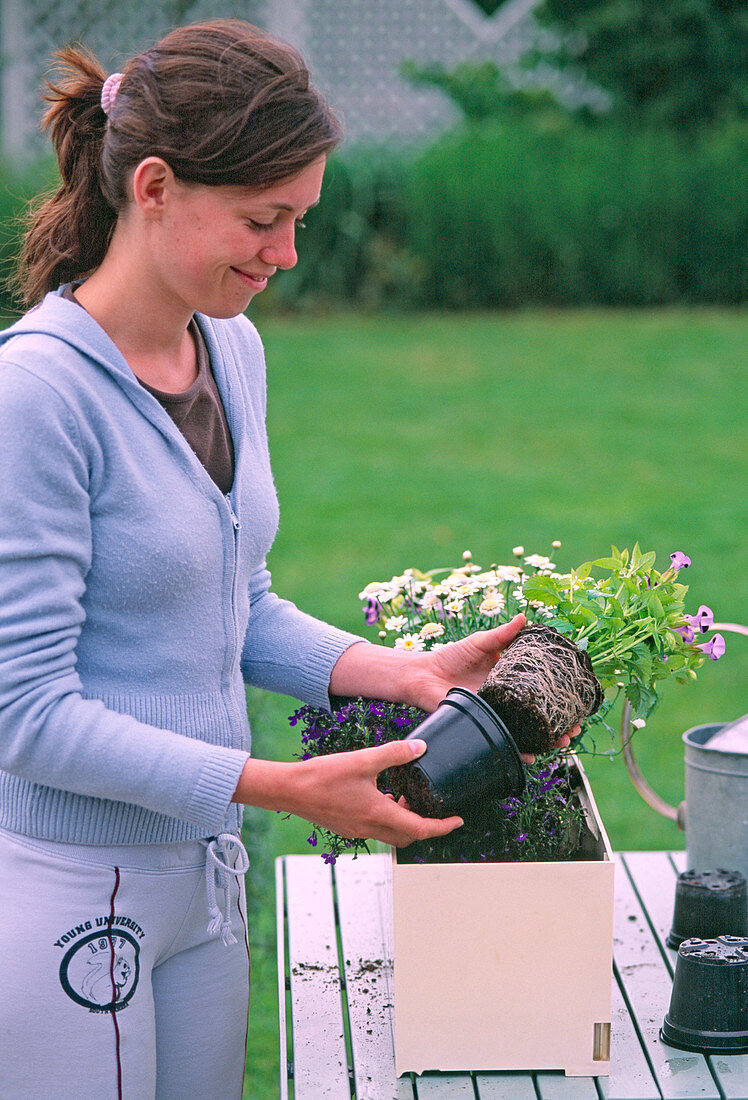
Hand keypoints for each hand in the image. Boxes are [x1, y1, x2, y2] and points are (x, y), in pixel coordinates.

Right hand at [235, 739, 462, 846]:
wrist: (288, 790)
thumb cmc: (323, 777)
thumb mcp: (363, 760)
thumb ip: (394, 754)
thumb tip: (420, 748)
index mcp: (379, 815)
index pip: (421, 829)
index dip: (443, 826)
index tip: (458, 820)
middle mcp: (370, 828)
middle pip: (408, 836)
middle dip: (425, 824)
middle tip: (432, 804)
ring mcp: (357, 830)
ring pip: (392, 834)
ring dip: (405, 820)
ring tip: (408, 795)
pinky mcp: (347, 826)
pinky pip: (376, 828)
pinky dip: (387, 817)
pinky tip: (382, 795)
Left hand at [404, 615, 579, 763]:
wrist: (423, 675)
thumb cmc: (450, 656)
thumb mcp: (479, 642)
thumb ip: (502, 634)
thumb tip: (524, 617)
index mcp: (510, 679)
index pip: (540, 688)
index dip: (559, 695)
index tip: (578, 699)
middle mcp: (507, 699)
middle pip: (539, 714)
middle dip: (560, 722)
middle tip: (576, 726)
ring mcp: (497, 714)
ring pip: (526, 730)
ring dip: (545, 739)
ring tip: (561, 741)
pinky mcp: (483, 725)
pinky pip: (503, 739)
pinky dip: (518, 749)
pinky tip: (530, 755)